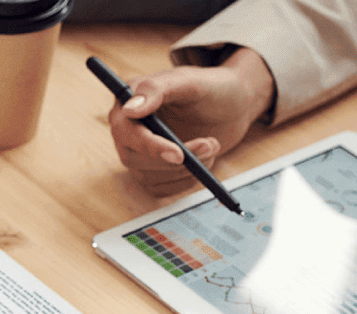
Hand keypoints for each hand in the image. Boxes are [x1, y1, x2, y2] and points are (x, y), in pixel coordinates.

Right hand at [109, 47, 275, 195]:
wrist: (231, 106)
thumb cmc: (210, 88)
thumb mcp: (189, 82)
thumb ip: (157, 90)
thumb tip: (128, 110)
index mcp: (127, 102)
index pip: (125, 131)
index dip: (150, 146)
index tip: (179, 154)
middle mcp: (127, 129)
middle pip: (133, 158)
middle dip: (173, 160)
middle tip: (209, 145)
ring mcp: (137, 152)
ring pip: (147, 176)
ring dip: (185, 169)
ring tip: (211, 145)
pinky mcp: (151, 170)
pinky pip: (159, 187)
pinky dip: (184, 180)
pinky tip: (202, 160)